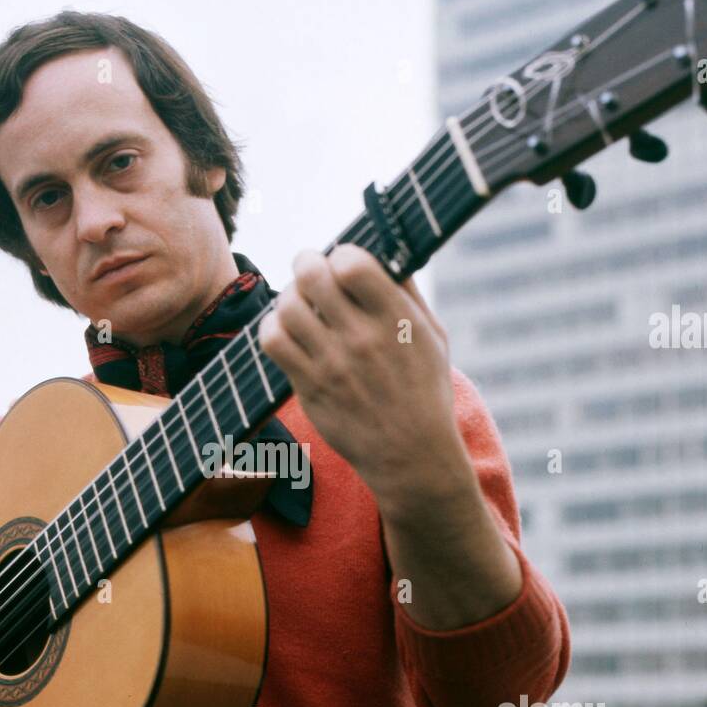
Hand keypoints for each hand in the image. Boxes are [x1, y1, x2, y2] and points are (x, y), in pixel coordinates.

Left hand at [256, 244, 458, 501]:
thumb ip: (408, 293)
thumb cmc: (425, 392)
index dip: (341, 255)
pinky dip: (273, 328)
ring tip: (300, 304)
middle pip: (311, 276)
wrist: (411, 456)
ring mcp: (332, 365)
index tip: (344, 264)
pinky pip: (273, 342)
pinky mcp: (310, 388)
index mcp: (396, 320)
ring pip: (286, 307)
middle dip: (306, 263)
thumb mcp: (433, 337)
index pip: (352, 263)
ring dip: (288, 297)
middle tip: (310, 270)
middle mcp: (362, 339)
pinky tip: (288, 332)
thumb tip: (384, 251)